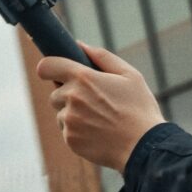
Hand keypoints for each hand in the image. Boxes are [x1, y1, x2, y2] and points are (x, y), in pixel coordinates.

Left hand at [33, 43, 165, 170]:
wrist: (144, 146)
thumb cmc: (140, 108)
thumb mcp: (130, 75)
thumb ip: (102, 57)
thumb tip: (80, 45)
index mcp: (84, 78)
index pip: (46, 66)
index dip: (49, 68)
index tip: (55, 72)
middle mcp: (72, 98)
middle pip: (55, 93)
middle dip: (69, 95)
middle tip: (95, 101)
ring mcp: (69, 119)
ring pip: (61, 112)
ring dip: (73, 113)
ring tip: (101, 118)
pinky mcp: (69, 138)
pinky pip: (66, 130)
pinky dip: (78, 130)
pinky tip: (99, 132)